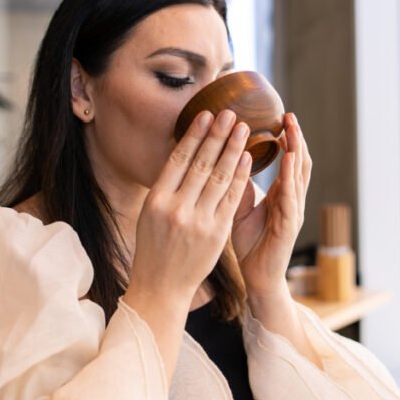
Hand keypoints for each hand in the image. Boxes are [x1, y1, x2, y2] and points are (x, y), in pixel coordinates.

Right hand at [129, 109, 252, 304]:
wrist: (162, 286)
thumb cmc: (155, 246)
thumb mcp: (151, 213)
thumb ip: (167, 186)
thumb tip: (185, 153)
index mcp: (157, 199)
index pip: (178, 159)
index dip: (195, 135)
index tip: (206, 114)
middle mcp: (177, 208)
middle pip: (201, 164)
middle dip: (218, 136)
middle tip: (231, 114)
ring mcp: (198, 221)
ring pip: (220, 178)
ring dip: (234, 150)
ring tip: (243, 129)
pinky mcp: (217, 233)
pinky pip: (231, 198)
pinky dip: (241, 176)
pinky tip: (248, 159)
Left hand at [231, 113, 311, 296]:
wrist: (256, 279)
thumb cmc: (249, 244)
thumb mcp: (239, 208)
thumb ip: (238, 185)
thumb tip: (229, 158)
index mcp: (281, 195)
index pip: (288, 161)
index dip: (287, 139)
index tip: (281, 116)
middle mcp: (292, 200)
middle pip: (298, 163)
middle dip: (296, 138)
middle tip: (290, 115)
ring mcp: (294, 212)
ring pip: (299, 176)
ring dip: (297, 151)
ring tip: (292, 129)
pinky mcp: (290, 226)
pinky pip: (292, 197)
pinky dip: (290, 177)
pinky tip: (288, 160)